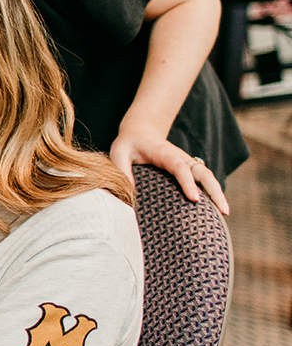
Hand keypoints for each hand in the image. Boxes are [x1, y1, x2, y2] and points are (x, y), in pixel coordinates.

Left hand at [110, 126, 228, 214]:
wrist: (141, 132)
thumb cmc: (128, 144)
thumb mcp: (118, 153)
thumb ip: (122, 169)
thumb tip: (129, 193)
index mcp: (164, 153)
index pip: (179, 168)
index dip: (188, 183)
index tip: (195, 199)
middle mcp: (180, 158)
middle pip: (202, 172)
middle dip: (214, 190)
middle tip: (223, 211)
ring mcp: (187, 163)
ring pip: (207, 176)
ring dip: (218, 193)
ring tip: (226, 213)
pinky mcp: (189, 169)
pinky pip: (204, 180)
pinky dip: (212, 192)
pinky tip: (217, 209)